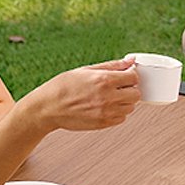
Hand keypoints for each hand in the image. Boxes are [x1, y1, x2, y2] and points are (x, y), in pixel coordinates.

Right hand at [28, 58, 142, 132]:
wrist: (48, 107)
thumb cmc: (64, 86)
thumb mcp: (86, 70)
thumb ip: (111, 66)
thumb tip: (129, 61)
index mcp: (104, 80)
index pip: (133, 77)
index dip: (130, 75)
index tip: (125, 75)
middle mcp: (108, 97)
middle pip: (136, 94)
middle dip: (130, 89)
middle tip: (118, 87)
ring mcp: (106, 112)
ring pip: (131, 107)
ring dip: (124, 102)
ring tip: (109, 97)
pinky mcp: (103, 123)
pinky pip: (121, 118)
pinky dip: (117, 112)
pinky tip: (105, 106)